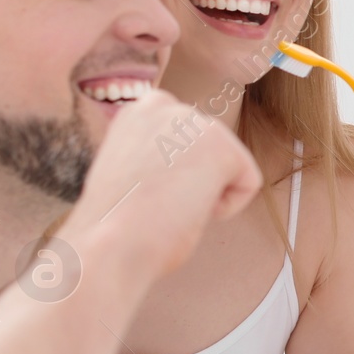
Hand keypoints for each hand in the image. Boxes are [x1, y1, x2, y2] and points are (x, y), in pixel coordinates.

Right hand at [59, 91, 262, 278]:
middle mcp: (165, 105)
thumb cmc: (114, 227)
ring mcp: (194, 121)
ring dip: (205, 196)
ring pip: (230, 168)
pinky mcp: (220, 145)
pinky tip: (189, 210)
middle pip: (211, 153)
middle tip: (155, 205)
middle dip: (191, 185)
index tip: (142, 196)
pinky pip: (248, 184)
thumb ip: (161, 155)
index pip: (187, 143)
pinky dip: (225, 209)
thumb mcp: (133, 172)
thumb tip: (188, 163)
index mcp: (138, 111)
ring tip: (168, 207)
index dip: (172, 180)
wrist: (105, 249)